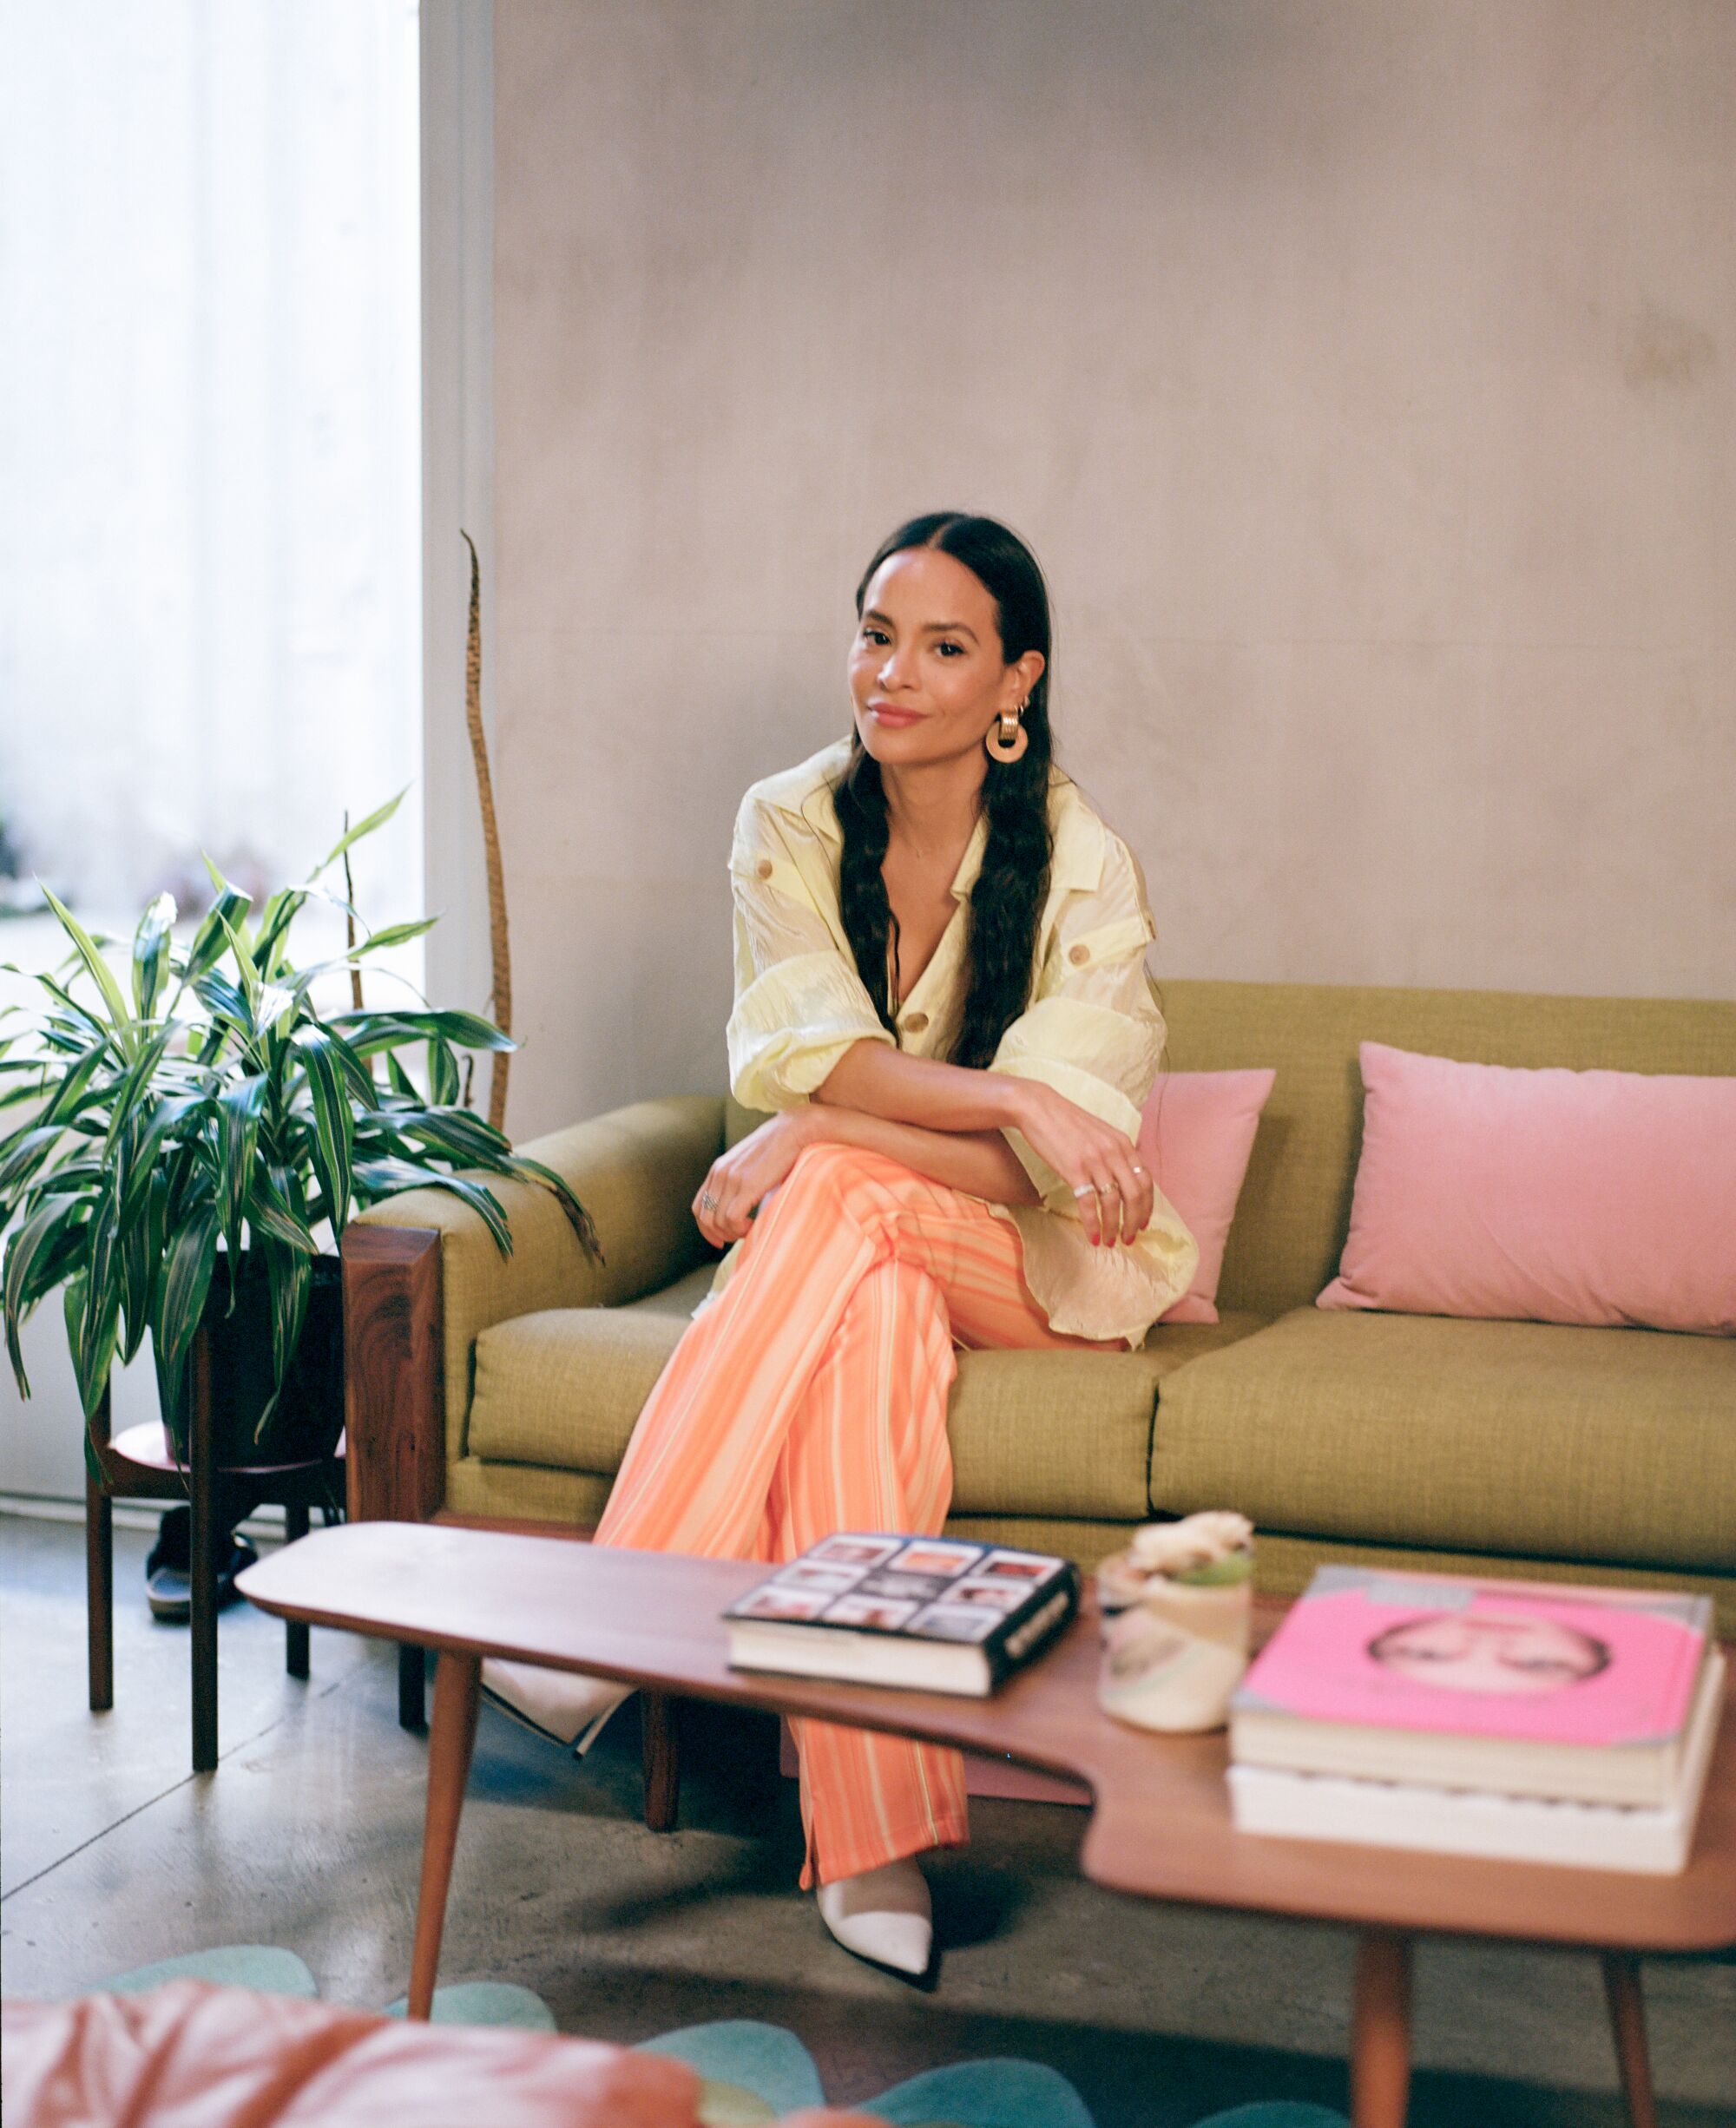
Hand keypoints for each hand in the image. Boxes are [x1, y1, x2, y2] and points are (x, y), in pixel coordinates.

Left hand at [692, 1109, 817, 1246]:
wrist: (795, 1130)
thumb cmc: (781, 1149)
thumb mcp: (752, 1165)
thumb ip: (742, 1182)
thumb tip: (744, 1208)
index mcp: (719, 1169)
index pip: (698, 1207)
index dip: (706, 1229)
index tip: (720, 1241)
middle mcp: (720, 1173)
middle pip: (705, 1218)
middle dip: (719, 1235)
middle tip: (738, 1238)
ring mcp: (732, 1179)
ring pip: (717, 1221)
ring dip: (733, 1233)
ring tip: (750, 1230)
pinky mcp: (747, 1185)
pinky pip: (732, 1218)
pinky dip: (741, 1229)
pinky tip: (754, 1225)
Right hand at [1006, 1081, 1152, 1245]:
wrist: (1038, 1107)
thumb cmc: (1066, 1122)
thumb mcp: (1100, 1132)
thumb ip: (1115, 1151)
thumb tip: (1124, 1178)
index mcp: (1123, 1143)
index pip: (1146, 1181)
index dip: (1147, 1206)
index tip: (1142, 1223)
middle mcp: (1114, 1152)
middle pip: (1135, 1195)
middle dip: (1134, 1222)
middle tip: (1128, 1239)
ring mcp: (1095, 1161)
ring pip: (1113, 1203)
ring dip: (1114, 1227)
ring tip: (1110, 1241)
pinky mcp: (1074, 1169)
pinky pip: (1088, 1204)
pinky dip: (1092, 1224)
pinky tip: (1092, 1236)